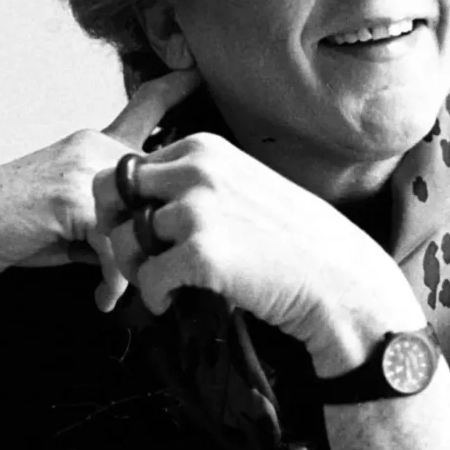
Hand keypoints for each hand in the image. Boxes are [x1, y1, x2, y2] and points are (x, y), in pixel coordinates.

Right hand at [0, 70, 200, 303]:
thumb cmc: (19, 229)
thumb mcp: (76, 217)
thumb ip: (115, 216)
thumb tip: (155, 243)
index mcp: (96, 143)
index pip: (146, 106)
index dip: (173, 88)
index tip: (198, 72)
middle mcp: (94, 145)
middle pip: (161, 185)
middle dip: (165, 235)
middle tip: (155, 279)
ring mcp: (83, 167)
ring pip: (141, 219)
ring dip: (137, 266)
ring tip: (120, 295)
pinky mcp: (70, 197)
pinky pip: (115, 243)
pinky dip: (114, 278)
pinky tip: (102, 298)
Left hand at [92, 132, 422, 372]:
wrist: (340, 280)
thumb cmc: (293, 241)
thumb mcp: (243, 185)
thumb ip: (196, 183)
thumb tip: (141, 202)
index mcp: (204, 147)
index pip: (129, 166)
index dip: (128, 204)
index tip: (147, 233)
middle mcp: (197, 169)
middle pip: (109, 190)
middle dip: (114, 226)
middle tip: (136, 257)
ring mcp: (198, 208)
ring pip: (124, 237)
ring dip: (135, 268)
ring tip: (161, 285)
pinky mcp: (202, 253)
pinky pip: (147, 277)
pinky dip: (154, 296)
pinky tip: (173, 302)